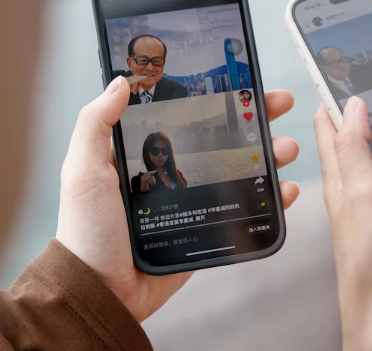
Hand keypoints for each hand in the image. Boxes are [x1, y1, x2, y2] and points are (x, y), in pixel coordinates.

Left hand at [56, 76, 299, 322]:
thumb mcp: (84, 170)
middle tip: (280, 104)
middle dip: (256, 118)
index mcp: (148, 152)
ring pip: (243, 168)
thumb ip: (95, 124)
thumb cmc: (89, 230)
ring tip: (287, 148)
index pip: (191, 115)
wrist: (105, 291)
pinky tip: (286, 190)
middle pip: (225, 137)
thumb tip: (121, 81)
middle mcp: (177, 170)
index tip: (244, 81)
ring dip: (271, 154)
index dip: (218, 97)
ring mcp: (198, 199)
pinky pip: (247, 208)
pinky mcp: (211, 227)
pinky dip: (272, 198)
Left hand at [314, 97, 371, 350]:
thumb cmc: (367, 256)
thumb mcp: (359, 191)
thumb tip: (351, 106)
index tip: (337, 76)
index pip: (331, 133)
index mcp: (341, 182)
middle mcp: (360, 195)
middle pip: (364, 150)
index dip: (332, 105)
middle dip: (371, 120)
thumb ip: (354, 149)